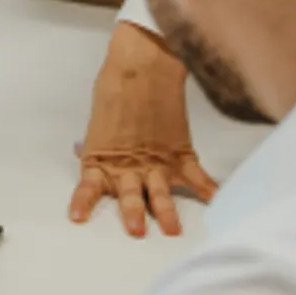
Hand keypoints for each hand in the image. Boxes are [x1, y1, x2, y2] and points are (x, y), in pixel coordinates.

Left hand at [69, 21, 217, 236]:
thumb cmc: (114, 87)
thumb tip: (92, 158)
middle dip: (133, 213)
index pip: (89, 186)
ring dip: (166, 212)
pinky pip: (198, 179)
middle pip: (131, 195)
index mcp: (103, 156)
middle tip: (136, 229)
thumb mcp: (99, 122)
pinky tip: (218, 206)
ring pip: (161, 193)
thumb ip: (101, 147)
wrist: (143, 64)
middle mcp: (129, 164)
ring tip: (171, 230)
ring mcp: (157, 161)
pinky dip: (209, 192)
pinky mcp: (180, 154)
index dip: (83, 202)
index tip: (77, 218)